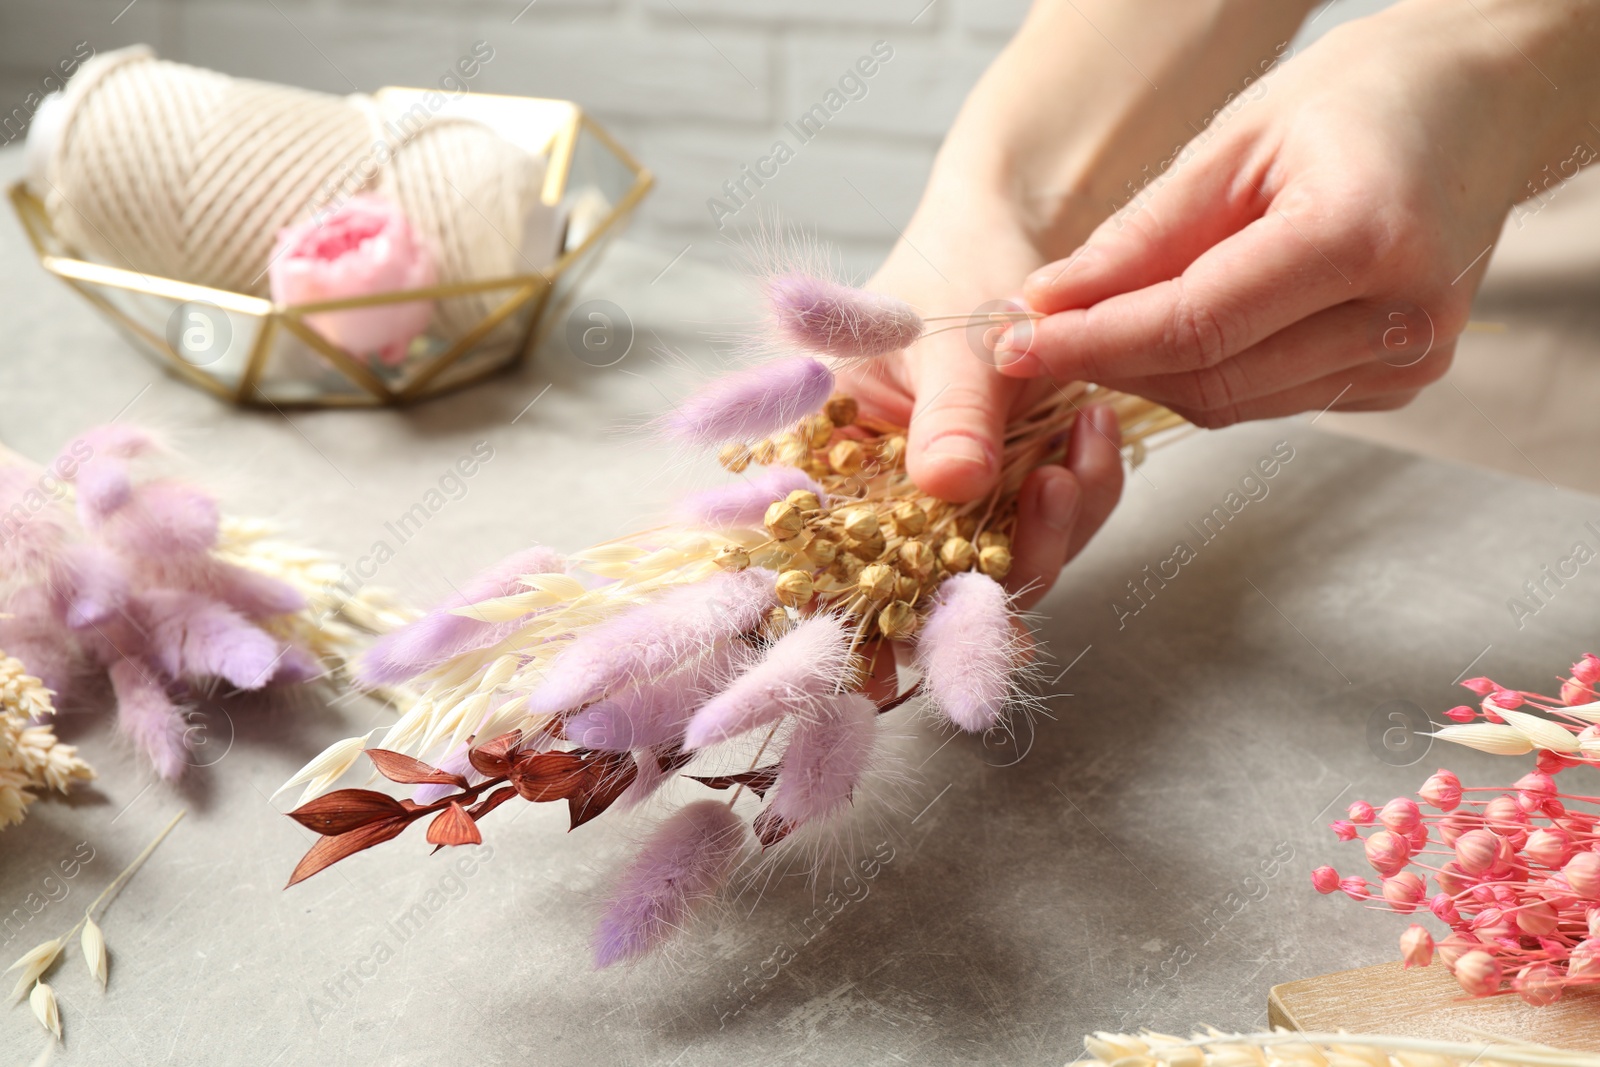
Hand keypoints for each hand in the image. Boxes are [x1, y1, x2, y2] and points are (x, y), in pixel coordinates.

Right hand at [839, 194, 1123, 608]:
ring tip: (1082, 438)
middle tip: (1050, 491)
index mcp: (831, 459)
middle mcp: (886, 496)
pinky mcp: (1011, 493)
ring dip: (1057, 525)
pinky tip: (1094, 429)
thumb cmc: (953, 266)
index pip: (825, 560)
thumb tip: (952, 485)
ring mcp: (952, 502)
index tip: (884, 670)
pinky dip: (1085, 492)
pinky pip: (1053, 529)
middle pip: (926, 587)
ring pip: (1001, 569)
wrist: (1015, 227)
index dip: (851, 621)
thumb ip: (950, 413)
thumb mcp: (947, 336)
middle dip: (998, 567)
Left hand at [1001, 1, 1592, 427]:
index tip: (1012, 343)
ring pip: (1234, 403)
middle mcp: (1402, 316)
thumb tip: (1049, 302)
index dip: (1092, 341)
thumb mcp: (1235, 143)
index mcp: (1365, 236)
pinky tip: (1178, 330)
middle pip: (1211, 380)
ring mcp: (1412, 358)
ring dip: (1151, 374)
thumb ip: (1143, 236)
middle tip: (1035, 336)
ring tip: (1099, 324)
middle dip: (1109, 363)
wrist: (1477, 104)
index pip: (1195, 325)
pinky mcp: (1402, 380)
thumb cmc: (1359, 99)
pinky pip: (1270, 398)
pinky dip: (1207, 374)